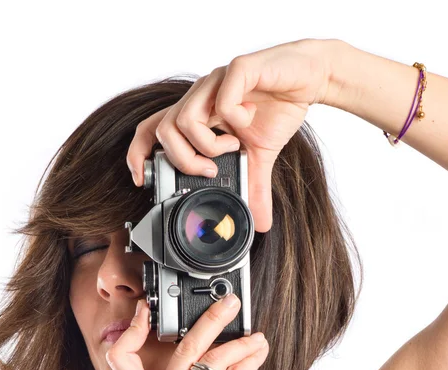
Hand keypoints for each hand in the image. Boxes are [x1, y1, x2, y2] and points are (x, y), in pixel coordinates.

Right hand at [105, 295, 269, 369]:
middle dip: (211, 318)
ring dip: (241, 344)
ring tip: (256, 339)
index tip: (144, 310)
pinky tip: (258, 354)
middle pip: (183, 346)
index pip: (120, 359)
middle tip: (229, 303)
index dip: (130, 330)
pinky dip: (249, 360)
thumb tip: (208, 340)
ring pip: (213, 358)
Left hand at [126, 38, 337, 232]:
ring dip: (206, 145)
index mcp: (198, 115)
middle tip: (209, 170)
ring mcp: (215, 83)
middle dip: (183, 160)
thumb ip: (253, 187)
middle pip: (163, 131)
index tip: (141, 179)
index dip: (138, 154)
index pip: (153, 130)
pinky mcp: (237, 69)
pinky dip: (235, 120)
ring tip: (231, 148)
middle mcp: (200, 97)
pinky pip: (222, 101)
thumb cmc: (277, 109)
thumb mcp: (261, 157)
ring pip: (184, 119)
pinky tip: (249, 120)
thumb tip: (261, 222)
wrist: (309, 77)